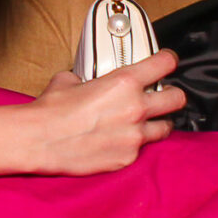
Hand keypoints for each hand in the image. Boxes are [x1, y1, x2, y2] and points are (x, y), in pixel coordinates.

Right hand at [19, 50, 183, 175]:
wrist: (40, 140)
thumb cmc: (52, 110)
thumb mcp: (69, 80)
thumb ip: (88, 79)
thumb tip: (86, 81)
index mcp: (124, 82)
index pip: (164, 64)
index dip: (168, 60)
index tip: (167, 61)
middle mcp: (135, 108)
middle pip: (177, 98)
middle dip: (172, 95)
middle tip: (164, 95)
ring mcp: (134, 136)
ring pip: (166, 128)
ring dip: (157, 122)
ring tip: (145, 122)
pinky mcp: (127, 157)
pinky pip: (141, 149)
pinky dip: (133, 143)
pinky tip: (119, 140)